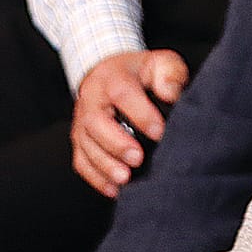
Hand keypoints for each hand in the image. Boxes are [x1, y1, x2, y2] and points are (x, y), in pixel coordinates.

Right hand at [71, 49, 188, 197]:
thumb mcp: (160, 62)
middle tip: (138, 159)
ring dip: (105, 165)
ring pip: (86, 145)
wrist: (109, 72)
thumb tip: (171, 95)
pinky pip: (81, 161)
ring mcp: (81, 120)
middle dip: (116, 143)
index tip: (159, 132)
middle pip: (96, 122)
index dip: (141, 114)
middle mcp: (91, 98)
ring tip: (125, 179)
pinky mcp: (80, 139)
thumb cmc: (140, 72)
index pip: (122, 93)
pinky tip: (113, 189)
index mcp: (112, 76)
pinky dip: (95, 177)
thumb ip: (170, 74)